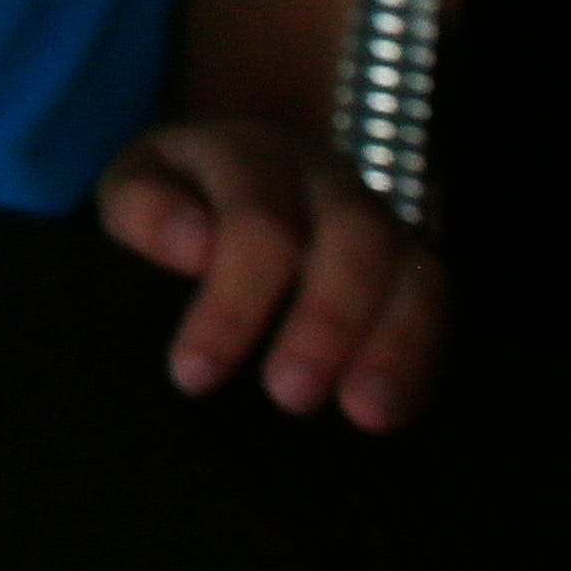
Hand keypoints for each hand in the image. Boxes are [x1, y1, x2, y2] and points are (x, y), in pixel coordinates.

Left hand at [98, 119, 445, 431]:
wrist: (224, 174)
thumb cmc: (172, 197)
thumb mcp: (134, 187)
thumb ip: (144, 208)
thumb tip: (195, 246)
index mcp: (252, 155)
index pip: (256, 222)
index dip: (231, 302)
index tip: (194, 375)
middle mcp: (327, 180)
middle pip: (352, 239)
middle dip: (326, 321)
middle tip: (288, 395)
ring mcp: (380, 219)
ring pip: (414, 269)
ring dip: (395, 344)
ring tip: (367, 415)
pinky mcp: (413, 263)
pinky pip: (435, 305)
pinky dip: (420, 360)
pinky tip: (391, 413)